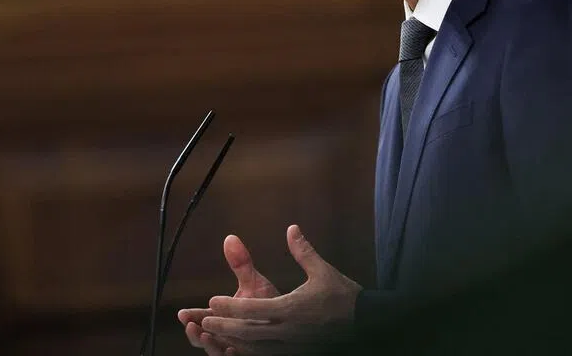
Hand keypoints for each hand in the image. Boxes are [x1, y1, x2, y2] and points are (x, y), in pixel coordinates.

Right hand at [178, 234, 278, 355]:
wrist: (291, 321)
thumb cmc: (269, 303)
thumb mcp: (253, 283)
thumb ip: (241, 264)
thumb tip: (231, 237)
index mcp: (223, 317)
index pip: (200, 317)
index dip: (191, 316)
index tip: (183, 313)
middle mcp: (226, 334)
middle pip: (203, 338)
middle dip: (195, 333)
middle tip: (192, 326)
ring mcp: (236, 347)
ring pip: (216, 351)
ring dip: (209, 346)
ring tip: (207, 337)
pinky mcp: (248, 354)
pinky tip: (230, 350)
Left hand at [201, 225, 361, 354]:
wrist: (366, 324)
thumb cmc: (343, 296)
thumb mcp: (323, 271)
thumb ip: (303, 251)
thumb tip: (292, 229)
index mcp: (291, 309)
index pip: (253, 309)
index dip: (230, 306)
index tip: (212, 300)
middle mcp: (288, 331)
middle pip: (248, 332)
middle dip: (224, 326)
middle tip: (206, 321)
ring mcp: (291, 346)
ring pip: (255, 348)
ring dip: (233, 341)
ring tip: (216, 335)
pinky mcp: (296, 353)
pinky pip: (267, 355)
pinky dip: (250, 352)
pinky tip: (240, 347)